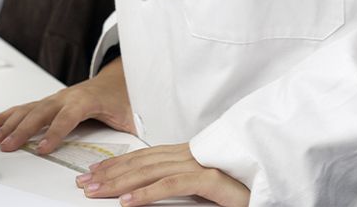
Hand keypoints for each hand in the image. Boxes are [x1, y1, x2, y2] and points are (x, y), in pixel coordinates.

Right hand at [0, 58, 133, 153]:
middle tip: (7, 146)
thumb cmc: (122, 96)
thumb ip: (132, 128)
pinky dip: (5, 116)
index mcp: (86, 100)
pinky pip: (23, 108)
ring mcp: (55, 98)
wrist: (117, 78)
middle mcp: (67, 97)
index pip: (68, 116)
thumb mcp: (132, 113)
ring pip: (27, 109)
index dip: (55, 132)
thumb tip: (141, 142)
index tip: (43, 147)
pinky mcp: (48, 102)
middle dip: (22, 130)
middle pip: (40, 113)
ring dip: (8, 123)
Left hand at [76, 143, 249, 205]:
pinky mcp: (213, 179)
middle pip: (142, 161)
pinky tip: (128, 201)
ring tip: (97, 191)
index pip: (144, 156)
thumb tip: (145, 194)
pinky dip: (148, 192)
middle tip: (85, 182)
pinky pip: (174, 185)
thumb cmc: (239, 194)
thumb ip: (177, 186)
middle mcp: (192, 156)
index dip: (117, 163)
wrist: (271, 191)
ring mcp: (203, 165)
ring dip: (120, 181)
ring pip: (152, 170)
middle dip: (110, 171)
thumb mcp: (201, 190)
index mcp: (188, 156)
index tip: (95, 171)